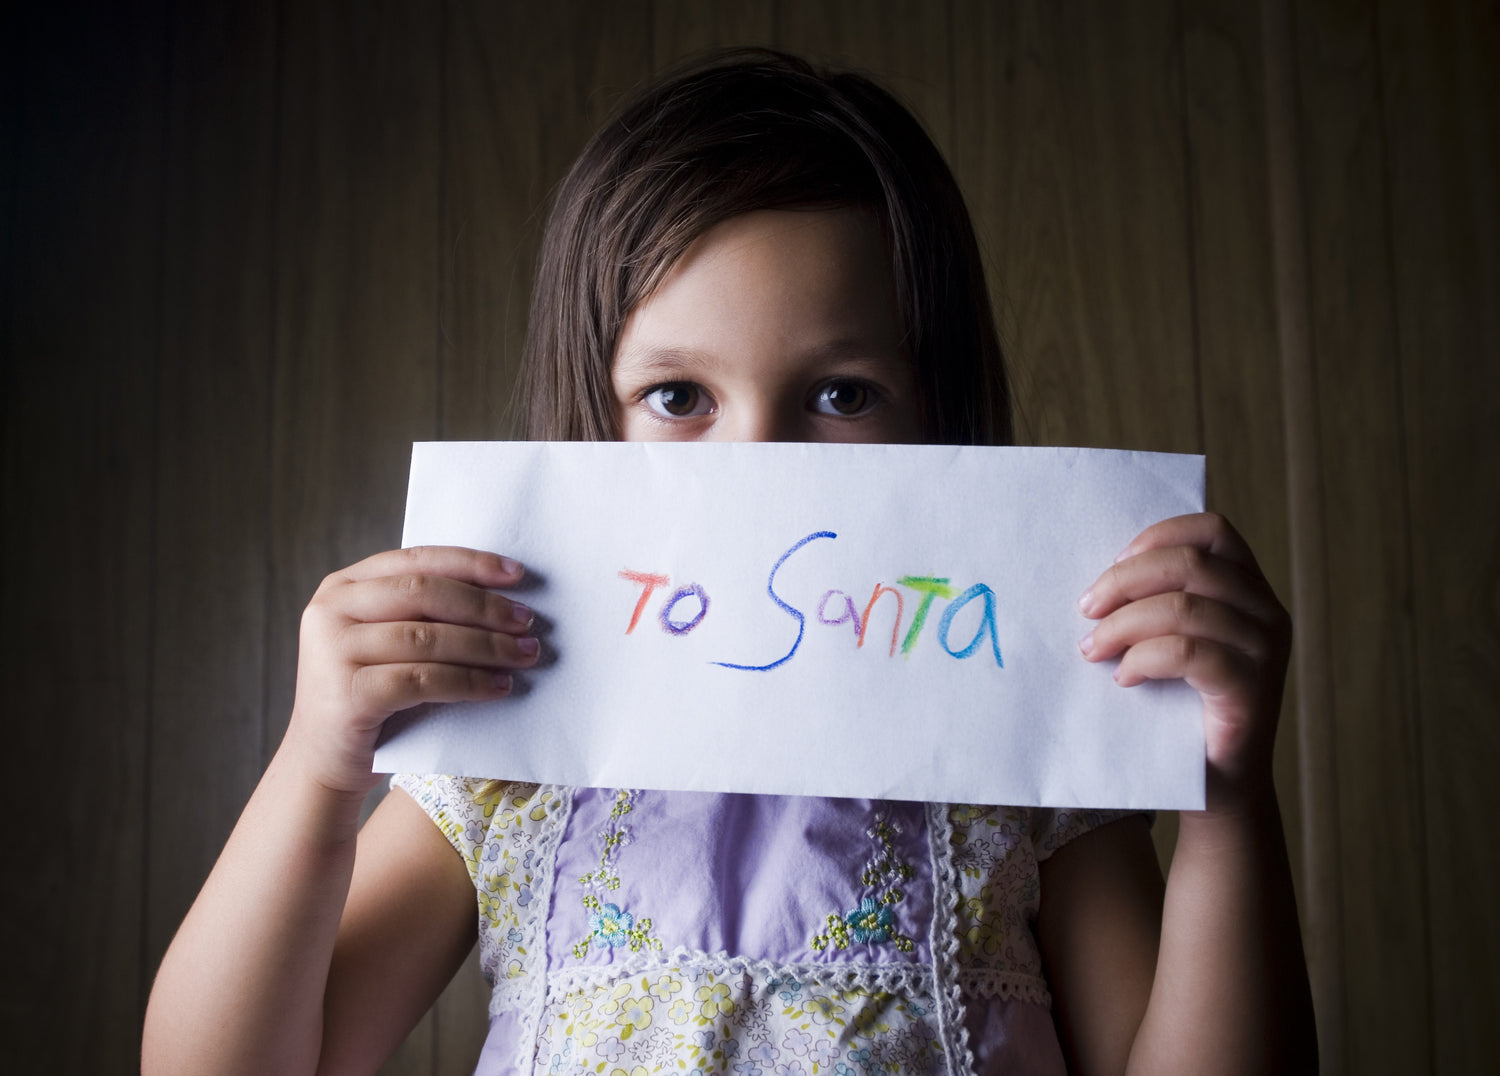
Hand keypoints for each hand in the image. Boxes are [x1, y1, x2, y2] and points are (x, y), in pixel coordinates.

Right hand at [285, 546, 537, 795]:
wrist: (323, 763)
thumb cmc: (371, 697)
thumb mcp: (387, 643)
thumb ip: (422, 613)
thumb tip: (505, 597)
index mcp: (343, 586)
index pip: (416, 560)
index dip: (470, 564)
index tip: (517, 575)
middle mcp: (330, 611)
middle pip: (424, 594)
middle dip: (484, 606)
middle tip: (528, 622)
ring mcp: (333, 652)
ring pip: (427, 638)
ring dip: (486, 646)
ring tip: (525, 654)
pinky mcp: (348, 695)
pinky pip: (422, 681)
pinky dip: (468, 682)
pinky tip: (499, 688)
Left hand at [1076, 513, 1290, 809]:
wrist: (1214, 784)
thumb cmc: (1178, 706)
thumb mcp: (1167, 639)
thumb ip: (1154, 601)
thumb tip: (1096, 578)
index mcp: (1248, 587)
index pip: (1212, 530)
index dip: (1157, 536)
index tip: (1112, 563)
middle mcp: (1266, 611)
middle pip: (1190, 564)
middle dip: (1125, 581)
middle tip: (1086, 609)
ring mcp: (1265, 649)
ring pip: (1185, 608)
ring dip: (1124, 624)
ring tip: (1093, 650)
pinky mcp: (1252, 688)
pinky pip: (1188, 653)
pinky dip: (1144, 659)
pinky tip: (1124, 678)